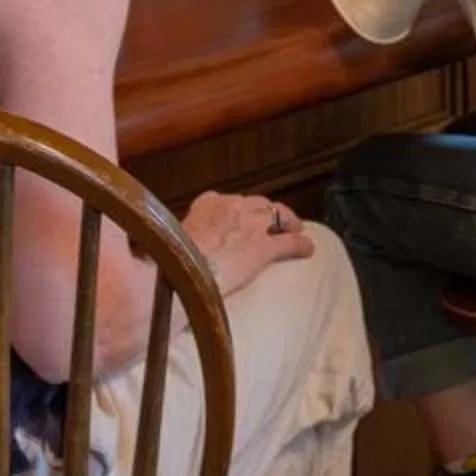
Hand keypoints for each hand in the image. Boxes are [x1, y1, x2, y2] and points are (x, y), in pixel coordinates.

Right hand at [182, 192, 313, 295]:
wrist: (177, 275)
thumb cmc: (167, 262)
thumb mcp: (170, 240)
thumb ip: (182, 238)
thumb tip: (177, 250)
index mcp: (207, 204)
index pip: (225, 200)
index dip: (236, 210)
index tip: (238, 217)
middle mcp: (232, 207)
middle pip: (257, 204)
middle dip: (265, 212)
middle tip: (271, 223)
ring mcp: (250, 225)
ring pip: (277, 215)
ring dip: (287, 222)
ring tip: (294, 229)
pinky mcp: (263, 247)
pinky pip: (289, 243)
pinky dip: (300, 245)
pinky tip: (308, 249)